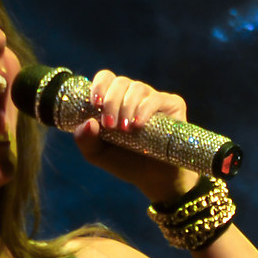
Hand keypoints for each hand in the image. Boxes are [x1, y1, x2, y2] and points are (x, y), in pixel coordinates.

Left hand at [73, 70, 199, 199]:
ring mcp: (154, 98)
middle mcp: (134, 95)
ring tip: (125, 129)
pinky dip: (144, 110)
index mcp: (116, 100)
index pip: (106, 78)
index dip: (99, 86)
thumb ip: (84, 140)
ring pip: (137, 88)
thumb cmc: (126, 163)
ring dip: (127, 107)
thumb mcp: (97, 154)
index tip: (95, 104)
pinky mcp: (173, 105)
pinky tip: (138, 125)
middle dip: (111, 102)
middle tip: (109, 125)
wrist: (155, 179)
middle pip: (120, 82)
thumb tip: (88, 122)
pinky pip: (157, 98)